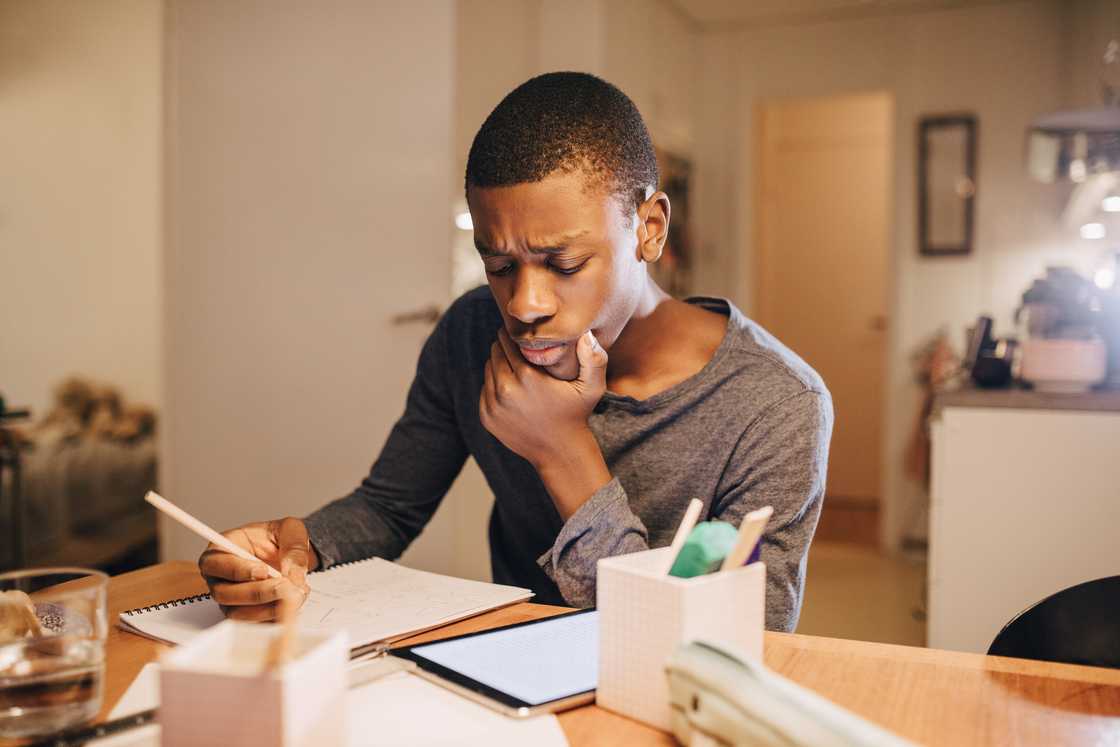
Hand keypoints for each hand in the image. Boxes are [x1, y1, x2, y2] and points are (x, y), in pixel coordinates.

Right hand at [197, 517, 318, 621]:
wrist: (290, 555)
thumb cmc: (281, 538)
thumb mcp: (291, 531)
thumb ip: (293, 550)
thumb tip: (293, 576)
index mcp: (222, 549)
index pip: (215, 563)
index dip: (237, 570)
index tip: (263, 570)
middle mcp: (220, 577)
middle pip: (223, 593)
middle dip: (256, 593)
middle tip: (283, 587)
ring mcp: (230, 599)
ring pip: (236, 613)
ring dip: (266, 609)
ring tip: (292, 597)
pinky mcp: (244, 614)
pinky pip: (253, 625)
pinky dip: (273, 620)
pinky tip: (291, 608)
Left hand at [481, 329, 612, 518]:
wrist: (559, 452)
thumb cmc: (576, 414)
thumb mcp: (592, 388)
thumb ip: (594, 358)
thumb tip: (585, 334)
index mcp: (527, 376)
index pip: (509, 342)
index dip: (517, 336)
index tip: (526, 336)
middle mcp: (506, 389)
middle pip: (495, 352)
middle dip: (506, 348)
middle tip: (519, 348)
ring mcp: (493, 404)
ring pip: (488, 369)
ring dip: (499, 364)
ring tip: (516, 367)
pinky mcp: (486, 416)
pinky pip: (484, 388)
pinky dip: (494, 384)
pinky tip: (512, 388)